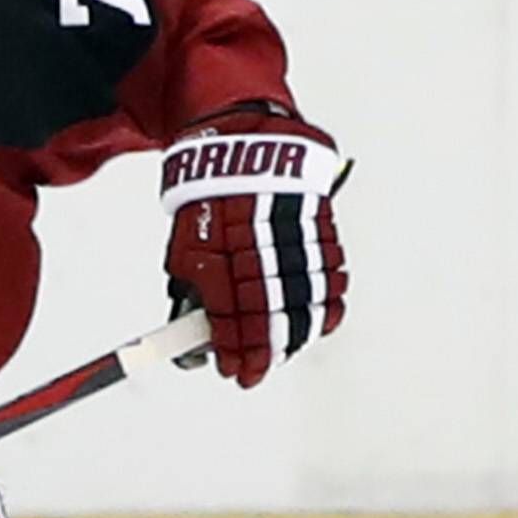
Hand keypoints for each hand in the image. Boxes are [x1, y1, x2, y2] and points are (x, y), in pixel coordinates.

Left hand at [160, 108, 348, 387]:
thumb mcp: (185, 245)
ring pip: (304, 301)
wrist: (246, 144)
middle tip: (256, 372)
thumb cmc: (210, 199)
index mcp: (219, 248)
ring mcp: (293, 237)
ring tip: (281, 351)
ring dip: (294, 333)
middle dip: (263, 351)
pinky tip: (314, 323)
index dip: (233, 349)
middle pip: (269, 313)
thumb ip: (193, 289)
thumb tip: (195, 332)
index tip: (233, 372)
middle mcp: (259, 245)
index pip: (230, 313)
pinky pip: (331, 278)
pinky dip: (325, 306)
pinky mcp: (321, 229)